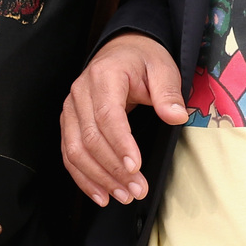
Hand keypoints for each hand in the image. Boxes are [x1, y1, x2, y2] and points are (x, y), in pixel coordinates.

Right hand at [61, 32, 186, 205]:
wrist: (123, 50)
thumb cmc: (143, 60)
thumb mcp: (163, 67)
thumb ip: (168, 92)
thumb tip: (176, 116)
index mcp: (104, 75)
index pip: (108, 115)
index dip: (120, 144)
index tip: (136, 168)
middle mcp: (81, 92)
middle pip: (91, 137)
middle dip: (113, 169)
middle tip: (136, 190)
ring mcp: (71, 109)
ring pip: (76, 150)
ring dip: (98, 178)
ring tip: (123, 196)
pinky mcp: (70, 123)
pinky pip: (69, 154)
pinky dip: (83, 177)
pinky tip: (101, 194)